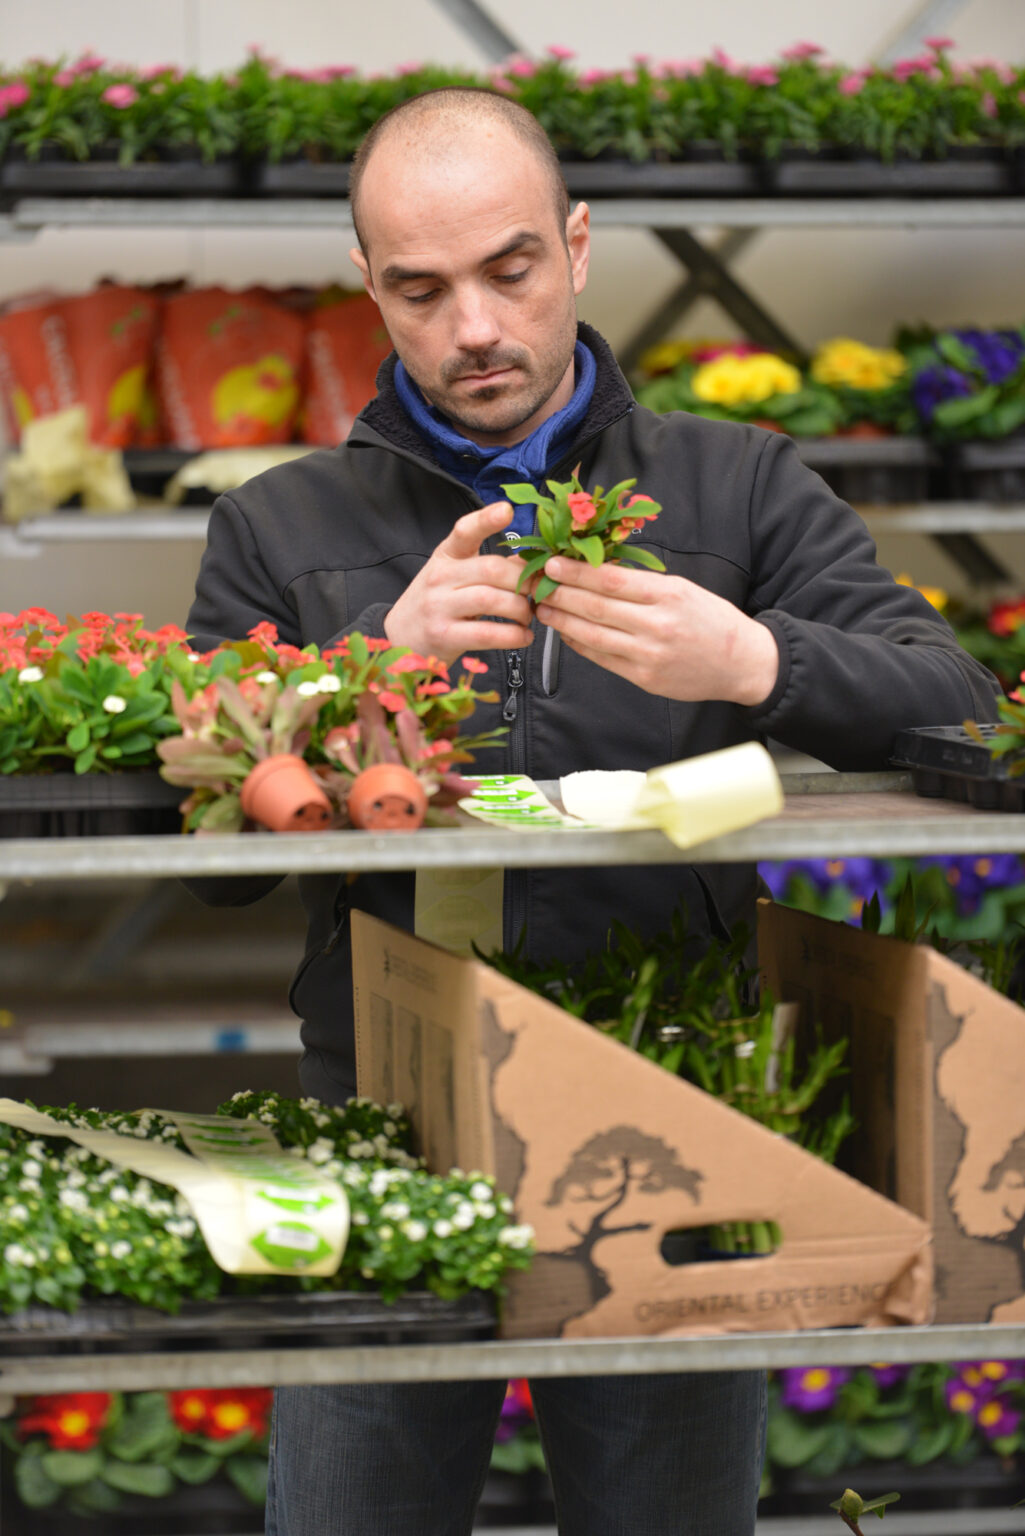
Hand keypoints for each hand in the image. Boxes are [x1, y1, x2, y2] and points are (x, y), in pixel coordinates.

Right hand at [384, 501, 534, 662]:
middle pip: (491, 569)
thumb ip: (485, 567)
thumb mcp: (453, 575)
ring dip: (520, 609)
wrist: (400, 636)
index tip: (507, 510)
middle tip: (540, 591)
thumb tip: (531, 561)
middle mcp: (439, 577)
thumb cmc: (437, 603)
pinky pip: (486, 634)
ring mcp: (439, 607)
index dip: (485, 519)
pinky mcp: (444, 636)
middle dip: (524, 580)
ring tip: (529, 615)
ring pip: (491, 600)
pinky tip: (523, 636)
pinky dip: (512, 635)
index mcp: (445, 556)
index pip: (464, 531)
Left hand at [534, 556, 778, 706]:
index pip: (611, 581)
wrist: (741, 663)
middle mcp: (656, 625)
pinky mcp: (644, 678)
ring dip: (563, 621)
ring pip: (593, 635)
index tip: (552, 563)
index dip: (576, 572)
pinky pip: (602, 658)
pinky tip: (566, 634)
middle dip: (561, 594)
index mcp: (667, 595)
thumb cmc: (712, 621)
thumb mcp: (683, 590)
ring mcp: (648, 654)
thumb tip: (597, 573)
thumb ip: (643, 584)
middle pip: (596, 607)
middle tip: (536, 584)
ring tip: (543, 609)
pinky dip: (580, 645)